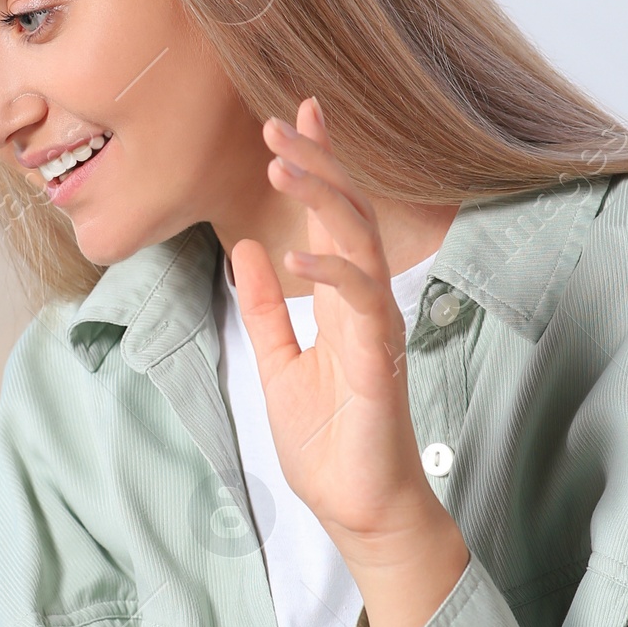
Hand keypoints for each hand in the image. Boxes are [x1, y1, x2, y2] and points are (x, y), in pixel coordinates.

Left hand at [229, 100, 467, 626]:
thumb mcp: (276, 365)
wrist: (357, 509)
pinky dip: (328, 272)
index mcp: (342, 303)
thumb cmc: (327, 444)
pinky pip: (359, 304)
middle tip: (281, 119)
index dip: (317, 166)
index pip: (332, 219)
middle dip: (318, 163)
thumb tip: (248, 250)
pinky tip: (292, 254)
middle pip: (349, 215)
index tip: (293, 117)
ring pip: (359, 243)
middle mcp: (365, 306)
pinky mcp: (379, 362)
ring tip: (280, 163)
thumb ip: (262, 310)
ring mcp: (377, 330)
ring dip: (321, 199)